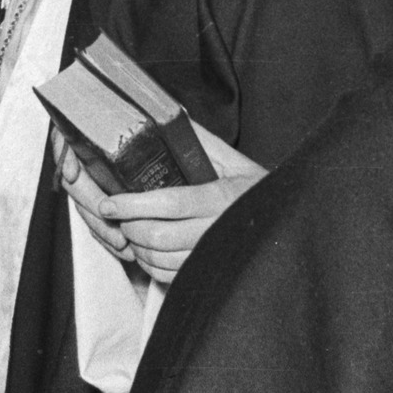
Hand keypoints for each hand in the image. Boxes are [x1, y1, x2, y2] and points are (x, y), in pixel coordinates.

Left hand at [53, 118, 264, 280]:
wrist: (284, 219)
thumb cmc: (252, 185)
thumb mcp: (230, 158)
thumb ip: (196, 139)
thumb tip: (163, 116)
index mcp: (220, 198)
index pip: (168, 203)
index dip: (132, 204)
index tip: (108, 202)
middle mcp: (216, 230)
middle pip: (158, 236)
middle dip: (128, 226)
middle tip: (116, 214)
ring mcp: (212, 256)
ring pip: (160, 260)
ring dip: (135, 246)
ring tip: (128, 229)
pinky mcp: (208, 273)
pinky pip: (169, 276)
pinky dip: (149, 264)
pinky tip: (146, 248)